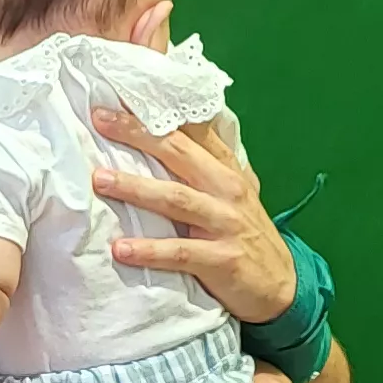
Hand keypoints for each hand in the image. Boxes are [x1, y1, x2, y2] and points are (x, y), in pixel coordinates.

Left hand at [91, 106, 294, 323]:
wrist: (282, 286)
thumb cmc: (247, 236)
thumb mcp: (235, 194)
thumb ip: (209, 166)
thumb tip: (174, 136)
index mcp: (227, 170)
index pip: (192, 132)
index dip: (157, 113)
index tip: (122, 96)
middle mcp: (227, 190)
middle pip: (178, 153)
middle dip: (138, 135)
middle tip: (101, 121)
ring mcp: (225, 223)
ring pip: (175, 198)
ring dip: (135, 188)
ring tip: (100, 180)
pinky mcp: (221, 259)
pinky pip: (179, 252)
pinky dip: (149, 250)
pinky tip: (121, 249)